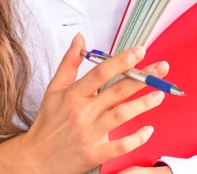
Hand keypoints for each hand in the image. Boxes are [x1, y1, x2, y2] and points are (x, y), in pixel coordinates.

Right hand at [0, 34, 168, 173]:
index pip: (101, 72)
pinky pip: (120, 146)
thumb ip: (69, 63)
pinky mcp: (94, 153)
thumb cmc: (47, 122)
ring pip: (121, 115)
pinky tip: (148, 130)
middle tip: (161, 69)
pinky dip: (136, 138)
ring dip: (143, 104)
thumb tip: (80, 38)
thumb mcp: (54, 89)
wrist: (35, 158)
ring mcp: (88, 133)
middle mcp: (82, 112)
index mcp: (73, 94)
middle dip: (142, 78)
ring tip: (160, 95)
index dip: (121, 61)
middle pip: (116, 91)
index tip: (139, 51)